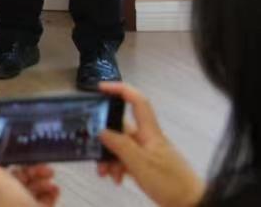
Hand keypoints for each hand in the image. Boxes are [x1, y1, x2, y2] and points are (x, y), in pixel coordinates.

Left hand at [0, 136, 59, 206]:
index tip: (28, 154)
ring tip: (51, 182)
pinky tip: (55, 191)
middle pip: (22, 177)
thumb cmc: (12, 204)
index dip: (16, 159)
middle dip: (35, 170)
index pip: (4, 167)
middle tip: (47, 169)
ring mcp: (24, 205)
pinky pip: (45, 200)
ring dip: (44, 181)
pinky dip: (51, 194)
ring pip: (35, 188)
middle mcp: (8, 195)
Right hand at [96, 83, 206, 206]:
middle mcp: (147, 139)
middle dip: (104, 138)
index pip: (137, 101)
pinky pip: (126, 160)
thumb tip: (102, 130)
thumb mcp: (141, 163)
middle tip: (92, 150)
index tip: (100, 88)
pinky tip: (116, 178)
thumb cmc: (170, 183)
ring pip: (120, 147)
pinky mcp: (146, 166)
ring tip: (105, 173)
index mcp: (149, 133)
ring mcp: (147, 153)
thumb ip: (120, 145)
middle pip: (121, 128)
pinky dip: (117, 167)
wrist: (191, 204)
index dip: (120, 90)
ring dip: (109, 157)